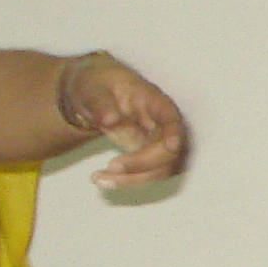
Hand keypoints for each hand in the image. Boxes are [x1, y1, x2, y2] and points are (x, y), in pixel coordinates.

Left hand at [61, 53, 190, 189]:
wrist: (96, 95)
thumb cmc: (97, 86)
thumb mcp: (91, 87)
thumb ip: (100, 102)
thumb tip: (110, 119)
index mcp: (152, 100)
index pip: (171, 116)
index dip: (175, 132)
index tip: (172, 146)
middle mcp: (162, 123)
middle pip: (170, 150)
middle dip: (143, 164)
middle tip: (110, 168)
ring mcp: (160, 142)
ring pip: (162, 169)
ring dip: (134, 179)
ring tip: (99, 179)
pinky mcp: (151, 156)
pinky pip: (148, 174)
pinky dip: (127, 181)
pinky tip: (102, 179)